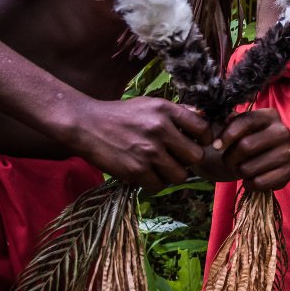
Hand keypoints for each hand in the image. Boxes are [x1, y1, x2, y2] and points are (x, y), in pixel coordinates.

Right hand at [68, 95, 210, 192]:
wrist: (86, 125)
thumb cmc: (121, 115)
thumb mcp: (151, 104)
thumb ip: (177, 112)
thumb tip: (203, 118)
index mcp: (166, 110)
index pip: (203, 128)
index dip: (204, 138)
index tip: (196, 142)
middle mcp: (160, 129)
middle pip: (196, 156)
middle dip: (188, 160)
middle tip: (176, 157)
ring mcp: (148, 151)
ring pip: (180, 175)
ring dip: (172, 174)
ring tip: (161, 167)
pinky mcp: (135, 170)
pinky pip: (159, 186)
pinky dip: (154, 183)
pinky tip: (146, 173)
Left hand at [211, 108, 289, 190]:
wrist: (258, 159)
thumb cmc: (243, 140)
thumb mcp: (234, 126)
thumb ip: (228, 121)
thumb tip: (226, 119)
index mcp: (270, 116)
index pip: (247, 121)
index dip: (228, 134)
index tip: (216, 146)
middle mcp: (282, 132)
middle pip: (246, 146)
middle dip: (229, 157)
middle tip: (228, 160)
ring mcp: (287, 153)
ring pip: (248, 168)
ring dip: (238, 171)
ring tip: (241, 168)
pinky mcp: (288, 172)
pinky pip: (259, 183)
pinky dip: (249, 184)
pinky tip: (251, 178)